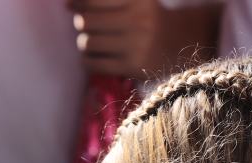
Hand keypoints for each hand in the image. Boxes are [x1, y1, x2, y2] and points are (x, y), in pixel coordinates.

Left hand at [70, 0, 219, 78]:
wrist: (183, 43)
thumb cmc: (150, 18)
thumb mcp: (137, 1)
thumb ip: (108, 0)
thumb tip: (68, 3)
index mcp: (136, 0)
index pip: (93, 0)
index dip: (77, 2)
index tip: (69, 5)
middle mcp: (137, 20)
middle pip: (86, 21)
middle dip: (81, 23)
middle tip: (86, 26)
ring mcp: (135, 45)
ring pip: (88, 43)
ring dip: (84, 43)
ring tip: (91, 42)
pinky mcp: (132, 67)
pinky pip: (95, 64)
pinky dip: (87, 61)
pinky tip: (92, 58)